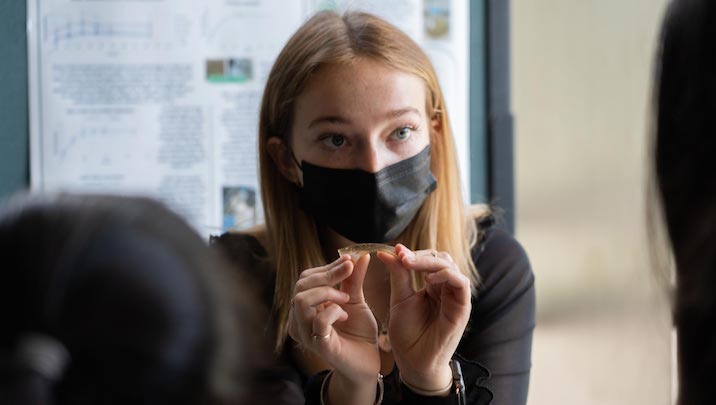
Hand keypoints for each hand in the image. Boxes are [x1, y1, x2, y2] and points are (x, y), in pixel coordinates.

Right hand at [288, 254, 380, 384]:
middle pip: (300, 285)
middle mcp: (300, 319)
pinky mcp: (318, 346)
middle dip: (327, 274)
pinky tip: (345, 316)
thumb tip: (359, 255)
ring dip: (327, 292)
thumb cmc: (358, 333)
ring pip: (301, 300)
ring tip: (346, 299)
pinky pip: (318, 321)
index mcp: (307, 307)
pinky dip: (333, 311)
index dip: (327, 267)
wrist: (368, 362)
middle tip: (350, 271)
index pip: (306, 279)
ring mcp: (306, 333)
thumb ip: (353, 279)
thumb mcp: (356, 301)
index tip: (350, 260)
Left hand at [377, 244, 470, 392]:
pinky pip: (461, 283)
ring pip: (451, 267)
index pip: (428, 258)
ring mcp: (456, 297)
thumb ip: (398, 275)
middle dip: (420, 255)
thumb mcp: (400, 299)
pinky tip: (429, 279)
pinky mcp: (463, 307)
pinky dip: (447, 275)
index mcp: (433, 285)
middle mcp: (446, 288)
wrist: (414, 361)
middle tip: (402, 256)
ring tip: (411, 265)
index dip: (413, 254)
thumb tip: (386, 252)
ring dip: (431, 262)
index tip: (395, 251)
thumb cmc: (407, 333)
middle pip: (440, 258)